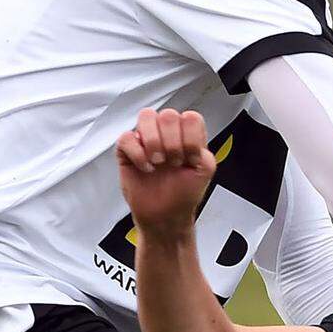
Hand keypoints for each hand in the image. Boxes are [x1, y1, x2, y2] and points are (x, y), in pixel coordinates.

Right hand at [115, 108, 215, 235]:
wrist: (165, 216)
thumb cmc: (182, 194)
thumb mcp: (205, 171)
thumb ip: (204, 151)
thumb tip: (192, 142)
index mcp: (186, 135)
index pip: (190, 118)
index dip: (191, 138)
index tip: (190, 159)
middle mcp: (166, 133)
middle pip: (168, 115)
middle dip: (173, 143)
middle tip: (173, 163)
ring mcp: (146, 139)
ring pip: (146, 116)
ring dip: (155, 142)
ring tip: (158, 162)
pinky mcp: (127, 150)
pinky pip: (127, 137)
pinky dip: (138, 154)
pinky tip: (146, 168)